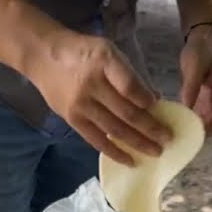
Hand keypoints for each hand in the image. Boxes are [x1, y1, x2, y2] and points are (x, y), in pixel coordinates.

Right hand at [27, 33, 170, 165]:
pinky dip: (114, 152)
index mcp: (104, 62)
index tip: (160, 109)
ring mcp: (81, 104)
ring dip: (137, 143)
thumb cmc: (83, 53)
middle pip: (126, 112)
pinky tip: (129, 160)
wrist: (43, 55)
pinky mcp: (72, 119)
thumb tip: (154, 100)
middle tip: (168, 139)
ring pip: (114, 129)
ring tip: (155, 151)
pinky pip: (96, 140)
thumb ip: (129, 75)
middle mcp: (92, 84)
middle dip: (150, 128)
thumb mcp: (108, 52)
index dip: (146, 100)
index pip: (129, 87)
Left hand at [179, 25, 211, 135]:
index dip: (207, 128)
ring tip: (176, 135)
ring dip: (194, 129)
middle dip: (199, 133)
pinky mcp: (202, 99)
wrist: (200, 40)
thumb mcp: (195, 67)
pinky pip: (197, 115)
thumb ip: (191, 88)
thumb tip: (186, 109)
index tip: (189, 135)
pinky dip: (188, 120)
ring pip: (205, 122)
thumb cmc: (199, 51)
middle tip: (180, 139)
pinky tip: (174, 123)